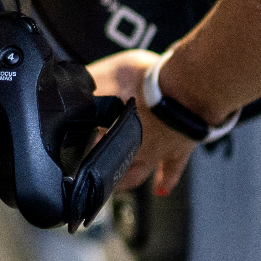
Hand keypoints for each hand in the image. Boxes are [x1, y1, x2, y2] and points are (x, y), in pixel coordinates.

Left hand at [86, 48, 197, 196]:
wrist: (188, 88)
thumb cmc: (150, 81)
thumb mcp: (110, 71)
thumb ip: (92, 80)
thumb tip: (72, 85)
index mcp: (113, 128)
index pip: (89, 142)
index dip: (81, 144)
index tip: (74, 146)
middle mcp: (132, 146)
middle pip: (111, 163)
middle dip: (102, 168)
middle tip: (92, 173)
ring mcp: (157, 151)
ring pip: (136, 173)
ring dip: (125, 179)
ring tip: (118, 186)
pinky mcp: (180, 149)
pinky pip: (171, 170)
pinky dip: (166, 180)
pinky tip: (161, 190)